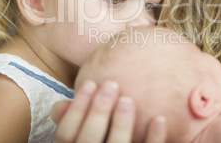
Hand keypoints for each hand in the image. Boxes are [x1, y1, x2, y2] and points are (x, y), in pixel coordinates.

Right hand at [51, 80, 166, 142]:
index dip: (76, 110)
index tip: (90, 83)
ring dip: (121, 124)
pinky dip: (154, 138)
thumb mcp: (79, 136)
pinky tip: (160, 119)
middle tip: (111, 85)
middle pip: (88, 141)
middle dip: (98, 112)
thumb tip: (60, 105)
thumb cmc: (99, 140)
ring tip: (127, 100)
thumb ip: (72, 122)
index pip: (65, 135)